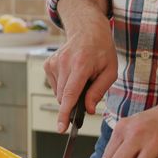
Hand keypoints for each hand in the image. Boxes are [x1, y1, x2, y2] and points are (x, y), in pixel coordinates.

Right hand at [43, 0, 117, 132]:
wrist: (86, 29)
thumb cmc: (101, 50)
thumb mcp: (110, 70)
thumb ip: (98, 91)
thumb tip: (88, 110)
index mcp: (81, 64)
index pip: (70, 94)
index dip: (65, 113)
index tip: (61, 128)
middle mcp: (64, 63)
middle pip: (64, 97)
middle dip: (74, 103)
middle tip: (87, 93)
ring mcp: (53, 63)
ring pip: (59, 93)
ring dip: (70, 93)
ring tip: (81, 78)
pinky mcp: (48, 64)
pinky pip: (55, 86)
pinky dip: (64, 87)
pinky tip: (72, 75)